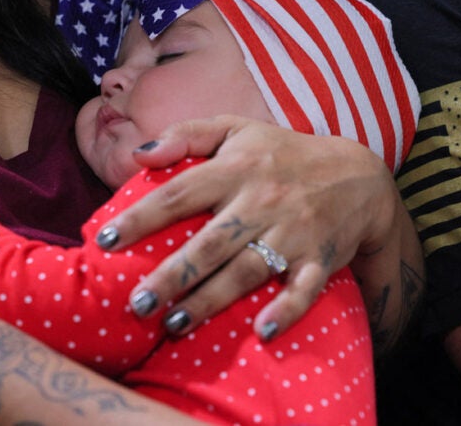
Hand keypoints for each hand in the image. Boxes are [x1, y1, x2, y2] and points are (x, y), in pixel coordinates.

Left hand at [96, 115, 422, 347]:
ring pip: (246, 270)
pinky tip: (262, 333)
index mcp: (235, 169)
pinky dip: (286, 311)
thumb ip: (185, 134)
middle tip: (137, 303)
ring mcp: (292, 232)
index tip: (104, 240)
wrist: (356, 175)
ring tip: (173, 325)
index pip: (178, 194)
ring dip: (210, 301)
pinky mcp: (319, 259)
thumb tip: (138, 155)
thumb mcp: (235, 127)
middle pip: (209, 243)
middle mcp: (260, 201)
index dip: (140, 218)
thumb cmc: (281, 153)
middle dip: (172, 275)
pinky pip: (304, 289)